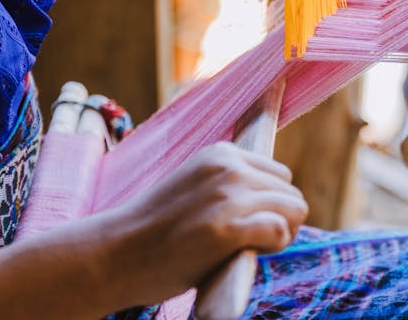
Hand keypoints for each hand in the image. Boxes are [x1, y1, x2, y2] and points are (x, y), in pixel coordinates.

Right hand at [100, 142, 307, 306]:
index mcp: (220, 153)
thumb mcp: (195, 185)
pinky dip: (275, 245)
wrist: (113, 253)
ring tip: (249, 247)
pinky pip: (281, 230)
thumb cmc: (155, 228)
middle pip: (290, 191)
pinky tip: (248, 253)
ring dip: (282, 233)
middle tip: (249, 239)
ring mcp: (228, 196)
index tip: (246, 221)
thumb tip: (275, 194)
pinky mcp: (227, 228)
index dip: (270, 202)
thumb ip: (228, 183)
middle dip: (280, 217)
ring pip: (294, 209)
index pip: (279, 173)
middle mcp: (228, 167)